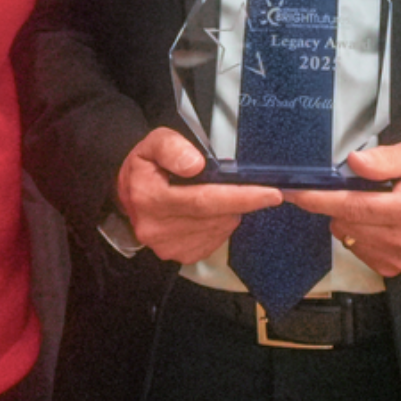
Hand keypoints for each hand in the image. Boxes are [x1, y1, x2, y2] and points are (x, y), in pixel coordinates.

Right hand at [115, 128, 281, 263]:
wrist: (129, 195)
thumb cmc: (146, 165)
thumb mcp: (152, 143)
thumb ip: (172, 147)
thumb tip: (196, 164)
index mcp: (149, 198)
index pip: (203, 200)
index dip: (240, 197)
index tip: (271, 193)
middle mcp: (157, 229)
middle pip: (217, 216)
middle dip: (241, 201)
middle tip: (253, 185)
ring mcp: (169, 247)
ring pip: (220, 228)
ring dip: (229, 210)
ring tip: (217, 193)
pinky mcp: (181, 256)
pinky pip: (216, 239)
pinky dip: (221, 223)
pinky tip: (210, 211)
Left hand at [282, 142, 400, 275]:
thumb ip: (384, 159)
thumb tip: (353, 162)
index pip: (355, 207)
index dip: (320, 199)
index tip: (295, 193)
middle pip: (347, 223)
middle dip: (339, 203)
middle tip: (355, 187)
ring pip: (348, 238)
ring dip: (349, 219)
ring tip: (374, 203)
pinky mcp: (397, 268)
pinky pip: (358, 250)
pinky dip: (359, 234)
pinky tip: (377, 221)